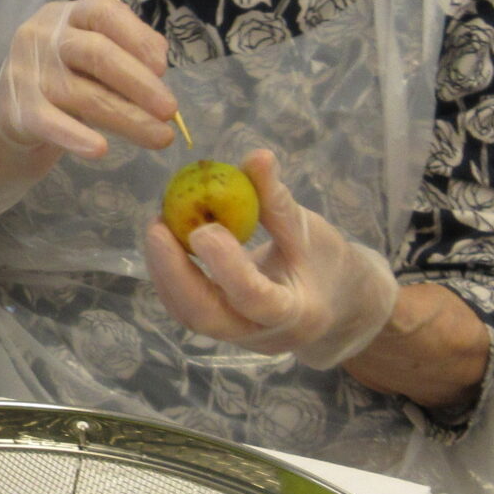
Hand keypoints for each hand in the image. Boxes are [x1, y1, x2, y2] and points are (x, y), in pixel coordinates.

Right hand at [0, 0, 176, 229]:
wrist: (7, 118)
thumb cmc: (61, 82)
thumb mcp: (89, 60)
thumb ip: (122, 54)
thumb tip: (159, 64)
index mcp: (67, 15)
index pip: (104, 13)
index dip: (137, 36)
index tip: (163, 67)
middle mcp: (43, 35)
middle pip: (98, 54)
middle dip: (140, 83)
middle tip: (171, 110)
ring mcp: (26, 72)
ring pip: (84, 95)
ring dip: (128, 118)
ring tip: (161, 138)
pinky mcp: (17, 109)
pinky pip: (52, 123)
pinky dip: (77, 136)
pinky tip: (101, 149)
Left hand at [143, 149, 399, 368]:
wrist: (336, 306)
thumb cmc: (327, 264)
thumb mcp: (311, 230)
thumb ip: (278, 201)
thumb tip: (256, 156)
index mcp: (295, 313)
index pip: (255, 297)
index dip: (226, 265)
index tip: (203, 229)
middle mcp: (261, 335)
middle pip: (206, 316)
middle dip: (174, 273)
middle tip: (156, 227)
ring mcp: (237, 337)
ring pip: (189, 315)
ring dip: (165, 271)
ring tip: (157, 226)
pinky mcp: (220, 329)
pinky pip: (187, 307)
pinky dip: (171, 275)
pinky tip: (165, 242)